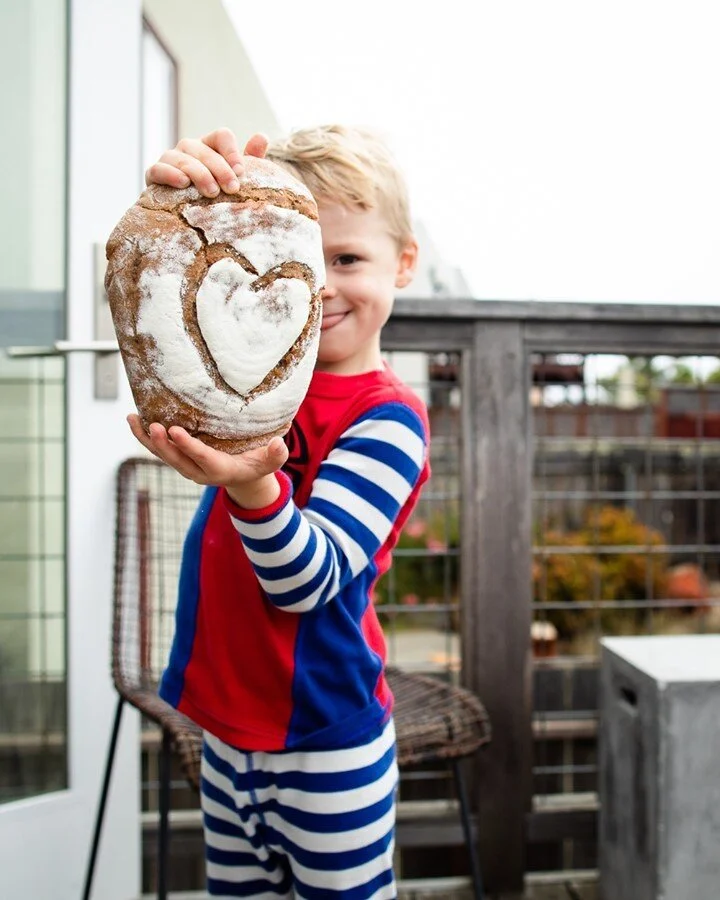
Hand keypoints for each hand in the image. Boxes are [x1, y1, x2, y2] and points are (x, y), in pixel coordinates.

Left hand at [128, 414, 287, 508]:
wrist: (245, 477)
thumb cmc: (259, 465)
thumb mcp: (271, 462)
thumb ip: (276, 454)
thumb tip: (278, 443)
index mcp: (221, 470)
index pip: (202, 457)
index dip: (188, 446)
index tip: (175, 431)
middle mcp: (199, 471)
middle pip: (177, 459)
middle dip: (163, 444)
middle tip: (152, 425)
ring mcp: (187, 466)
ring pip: (163, 454)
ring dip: (147, 439)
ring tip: (132, 419)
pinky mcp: (180, 459)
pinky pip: (161, 449)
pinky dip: (147, 437)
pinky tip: (135, 420)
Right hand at [144, 128, 268, 197]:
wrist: (182, 214)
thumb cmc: (214, 193)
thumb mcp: (233, 178)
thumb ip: (250, 159)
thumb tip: (262, 137)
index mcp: (211, 146)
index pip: (221, 136)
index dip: (232, 151)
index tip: (241, 172)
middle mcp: (190, 148)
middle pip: (203, 149)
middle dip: (219, 169)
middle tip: (232, 189)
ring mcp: (170, 159)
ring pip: (182, 159)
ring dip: (198, 173)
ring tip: (211, 191)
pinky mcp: (154, 174)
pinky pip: (158, 169)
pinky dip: (170, 174)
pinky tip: (183, 183)